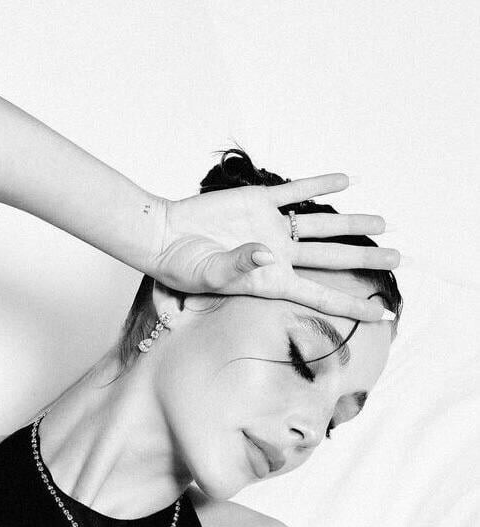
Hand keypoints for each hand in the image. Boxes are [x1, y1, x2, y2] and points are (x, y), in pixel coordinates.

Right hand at [148, 174, 399, 321]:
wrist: (161, 237)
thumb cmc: (180, 265)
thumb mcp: (208, 274)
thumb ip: (239, 266)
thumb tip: (267, 254)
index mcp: (270, 281)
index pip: (321, 295)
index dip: (353, 307)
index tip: (383, 315)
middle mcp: (277, 256)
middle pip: (331, 259)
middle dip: (366, 258)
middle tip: (398, 257)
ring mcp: (269, 228)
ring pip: (320, 226)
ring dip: (351, 223)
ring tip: (383, 221)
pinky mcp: (257, 202)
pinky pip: (295, 192)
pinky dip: (319, 185)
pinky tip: (346, 180)